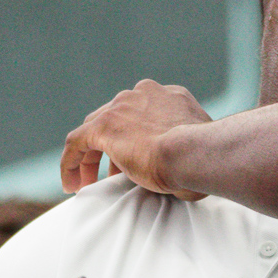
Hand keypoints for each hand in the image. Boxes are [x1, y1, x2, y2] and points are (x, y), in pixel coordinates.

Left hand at [61, 80, 210, 199]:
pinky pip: (77, 143)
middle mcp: (145, 94)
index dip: (136, 138)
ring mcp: (123, 106)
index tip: (135, 162)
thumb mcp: (198, 150)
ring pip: (94, 128)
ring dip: (91, 156)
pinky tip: (71, 184)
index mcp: (172, 97)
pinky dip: (71, 163)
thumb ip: (186, 153)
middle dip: (112, 146)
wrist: (194, 153)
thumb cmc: (205, 160)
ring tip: (89, 183)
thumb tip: (181, 180)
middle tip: (113, 175)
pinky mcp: (103, 126)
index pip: (143, 113)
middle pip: (116, 117)